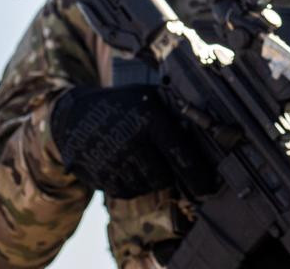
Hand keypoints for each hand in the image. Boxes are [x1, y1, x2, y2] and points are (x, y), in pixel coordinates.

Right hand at [50, 84, 213, 198]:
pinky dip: (134, 183)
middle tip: (170, 163)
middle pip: (165, 176)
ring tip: (144, 155)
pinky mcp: (101, 178)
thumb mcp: (152, 97)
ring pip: (147, 186)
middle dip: (172, 173)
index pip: (181, 154)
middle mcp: (132, 142)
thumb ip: (178, 112)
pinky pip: (128, 192)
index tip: (210, 187)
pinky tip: (128, 163)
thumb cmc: (125, 104)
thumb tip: (213, 129)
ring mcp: (114, 162)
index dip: (198, 174)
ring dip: (152, 178)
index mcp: (150, 119)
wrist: (76, 116)